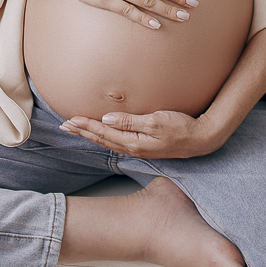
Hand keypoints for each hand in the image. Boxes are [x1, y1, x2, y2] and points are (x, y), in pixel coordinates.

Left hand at [59, 108, 219, 158]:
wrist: (201, 139)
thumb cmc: (181, 127)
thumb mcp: (155, 121)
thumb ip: (130, 121)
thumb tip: (106, 118)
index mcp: (133, 142)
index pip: (103, 132)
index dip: (85, 126)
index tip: (70, 120)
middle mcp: (133, 147)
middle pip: (102, 139)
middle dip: (82, 132)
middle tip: (64, 126)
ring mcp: (139, 148)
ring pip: (108, 142)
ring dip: (91, 135)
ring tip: (77, 130)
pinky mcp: (145, 146)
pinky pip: (118, 142)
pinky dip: (105, 137)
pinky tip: (102, 134)